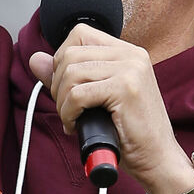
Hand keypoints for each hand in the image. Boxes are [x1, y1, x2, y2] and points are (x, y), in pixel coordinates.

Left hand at [29, 24, 193, 193]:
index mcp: (127, 52)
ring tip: (73, 119)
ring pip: (70, 73)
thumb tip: (35, 59)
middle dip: (58, 85)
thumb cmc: (130, 133)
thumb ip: (67, 76)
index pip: (79, 33)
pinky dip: (68, 113)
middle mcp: (131, 54)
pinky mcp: (125, 88)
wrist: (158, 160)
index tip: (67, 87)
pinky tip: (76, 126)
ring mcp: (130, 69)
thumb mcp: (95, 99)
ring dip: (62, 102)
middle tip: (68, 110)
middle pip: (70, 53)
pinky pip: (77, 94)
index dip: (62, 59)